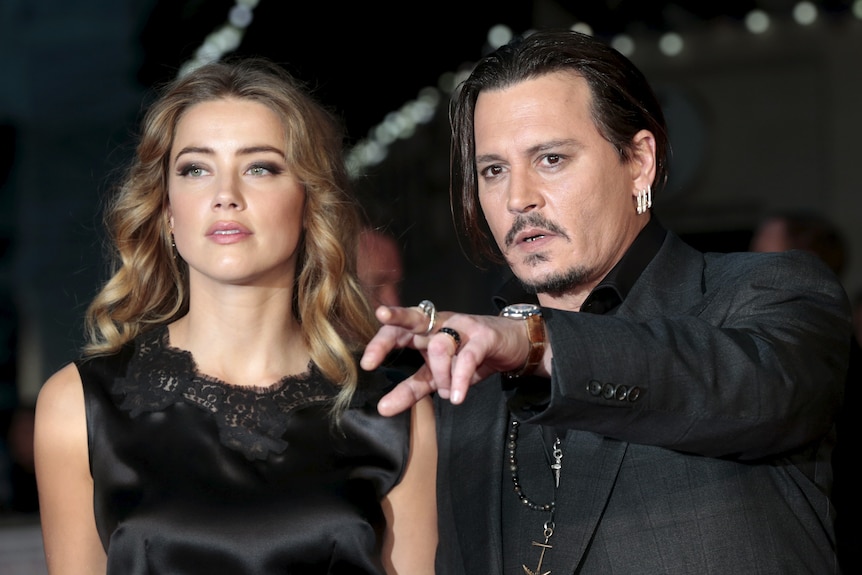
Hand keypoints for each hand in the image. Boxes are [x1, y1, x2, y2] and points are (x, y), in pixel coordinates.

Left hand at [360, 304, 540, 415]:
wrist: (515, 346)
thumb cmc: (471, 356)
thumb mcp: (437, 377)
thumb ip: (411, 389)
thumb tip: (383, 409)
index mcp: (425, 329)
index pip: (398, 330)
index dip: (380, 343)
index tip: (365, 363)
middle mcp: (440, 322)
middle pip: (412, 320)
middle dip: (389, 335)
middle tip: (370, 359)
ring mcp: (463, 326)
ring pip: (440, 346)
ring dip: (441, 376)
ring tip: (448, 393)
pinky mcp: (484, 336)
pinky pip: (467, 358)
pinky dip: (460, 379)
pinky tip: (457, 397)